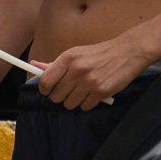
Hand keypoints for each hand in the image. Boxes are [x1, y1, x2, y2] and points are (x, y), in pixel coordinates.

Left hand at [37, 36, 154, 110]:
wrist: (127, 52)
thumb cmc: (98, 54)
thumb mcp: (75, 53)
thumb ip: (54, 63)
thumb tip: (34, 65)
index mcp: (68, 58)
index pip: (45, 82)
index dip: (45, 89)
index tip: (48, 90)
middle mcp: (77, 70)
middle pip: (56, 97)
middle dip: (60, 96)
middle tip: (69, 90)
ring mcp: (89, 82)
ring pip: (69, 104)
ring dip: (74, 100)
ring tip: (83, 90)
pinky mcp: (101, 92)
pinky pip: (85, 107)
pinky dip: (88, 103)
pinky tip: (93, 92)